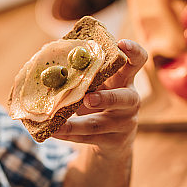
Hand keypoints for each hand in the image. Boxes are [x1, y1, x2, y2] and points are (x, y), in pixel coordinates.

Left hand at [52, 39, 147, 154]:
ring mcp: (124, 123)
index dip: (134, 52)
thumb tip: (48, 60)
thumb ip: (82, 75)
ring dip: (76, 124)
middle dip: (107, 98)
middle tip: (88, 98)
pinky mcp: (114, 142)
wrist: (111, 139)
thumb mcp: (96, 86)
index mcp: (125, 79)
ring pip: (99, 124)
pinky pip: (88, 138)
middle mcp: (130, 101)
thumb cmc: (99, 101)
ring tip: (56, 124)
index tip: (121, 44)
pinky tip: (54, 132)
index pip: (138, 61)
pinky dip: (69, 135)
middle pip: (126, 98)